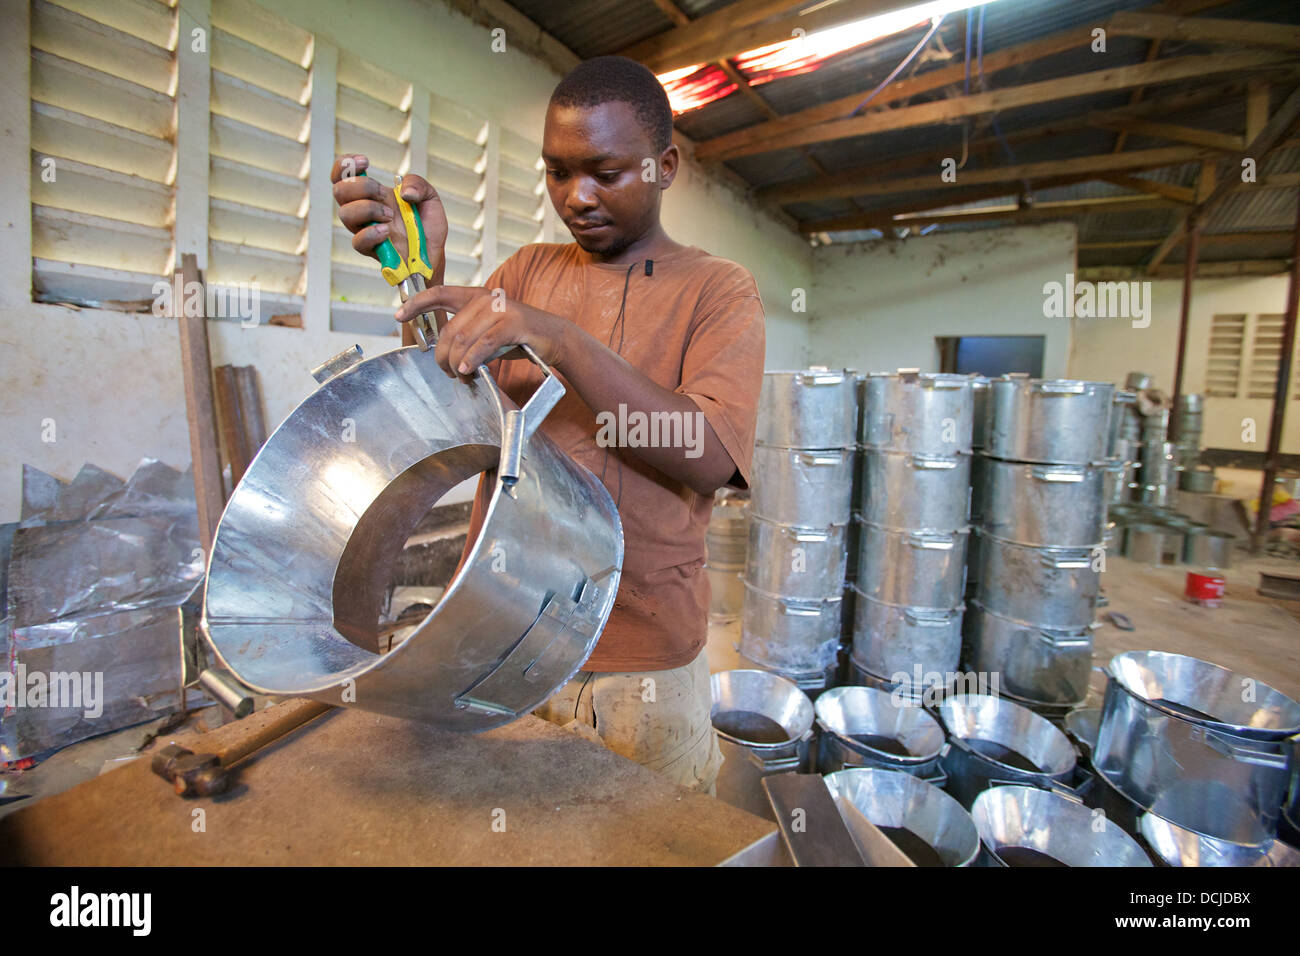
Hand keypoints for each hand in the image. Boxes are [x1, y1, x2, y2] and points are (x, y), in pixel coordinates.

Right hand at [329, 154, 448, 265]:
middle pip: (340, 191)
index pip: (343, 175)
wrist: (433, 254)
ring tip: (390, 216)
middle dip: (361, 186)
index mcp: (372, 193)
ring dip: (368, 209)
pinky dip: (371, 233)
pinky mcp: (370, 249)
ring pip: (345, 213)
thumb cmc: (426, 226)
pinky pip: (358, 241)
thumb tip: (404, 190)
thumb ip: (418, 184)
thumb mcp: (429, 197)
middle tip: (383, 193)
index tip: (365, 161)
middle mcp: (363, 209)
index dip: (344, 164)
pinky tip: (387, 231)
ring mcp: (364, 229)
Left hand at [395, 286, 568, 379]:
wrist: (553, 337)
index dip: (417, 304)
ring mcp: (500, 309)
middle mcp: (486, 298)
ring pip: (464, 339)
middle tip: (447, 373)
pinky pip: (484, 344)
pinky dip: (473, 360)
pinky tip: (468, 371)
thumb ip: (466, 335)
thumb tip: (444, 355)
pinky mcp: (513, 323)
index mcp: (476, 296)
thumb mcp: (486, 332)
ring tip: (461, 377)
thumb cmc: (517, 337)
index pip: (439, 293)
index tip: (399, 315)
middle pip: (450, 330)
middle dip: (443, 356)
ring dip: (458, 363)